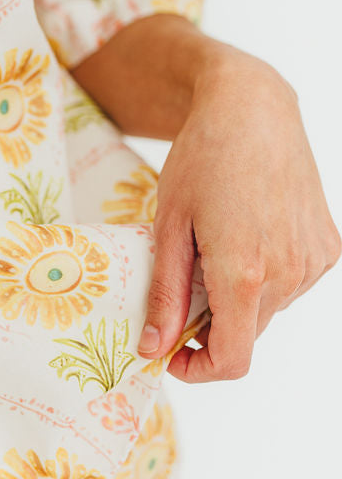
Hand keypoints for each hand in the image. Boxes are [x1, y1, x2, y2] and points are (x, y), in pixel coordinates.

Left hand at [138, 45, 340, 381]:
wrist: (253, 109)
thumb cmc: (201, 159)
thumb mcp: (168, 225)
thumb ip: (165, 293)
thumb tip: (153, 346)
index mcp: (244, 271)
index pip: (232, 359)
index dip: (199, 369)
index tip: (171, 352)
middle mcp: (288, 273)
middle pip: (247, 333)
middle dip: (211, 324)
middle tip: (182, 281)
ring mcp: (313, 261)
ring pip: (269, 310)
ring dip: (239, 296)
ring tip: (216, 244)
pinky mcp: (327, 248)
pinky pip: (291, 283)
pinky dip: (265, 275)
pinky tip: (248, 232)